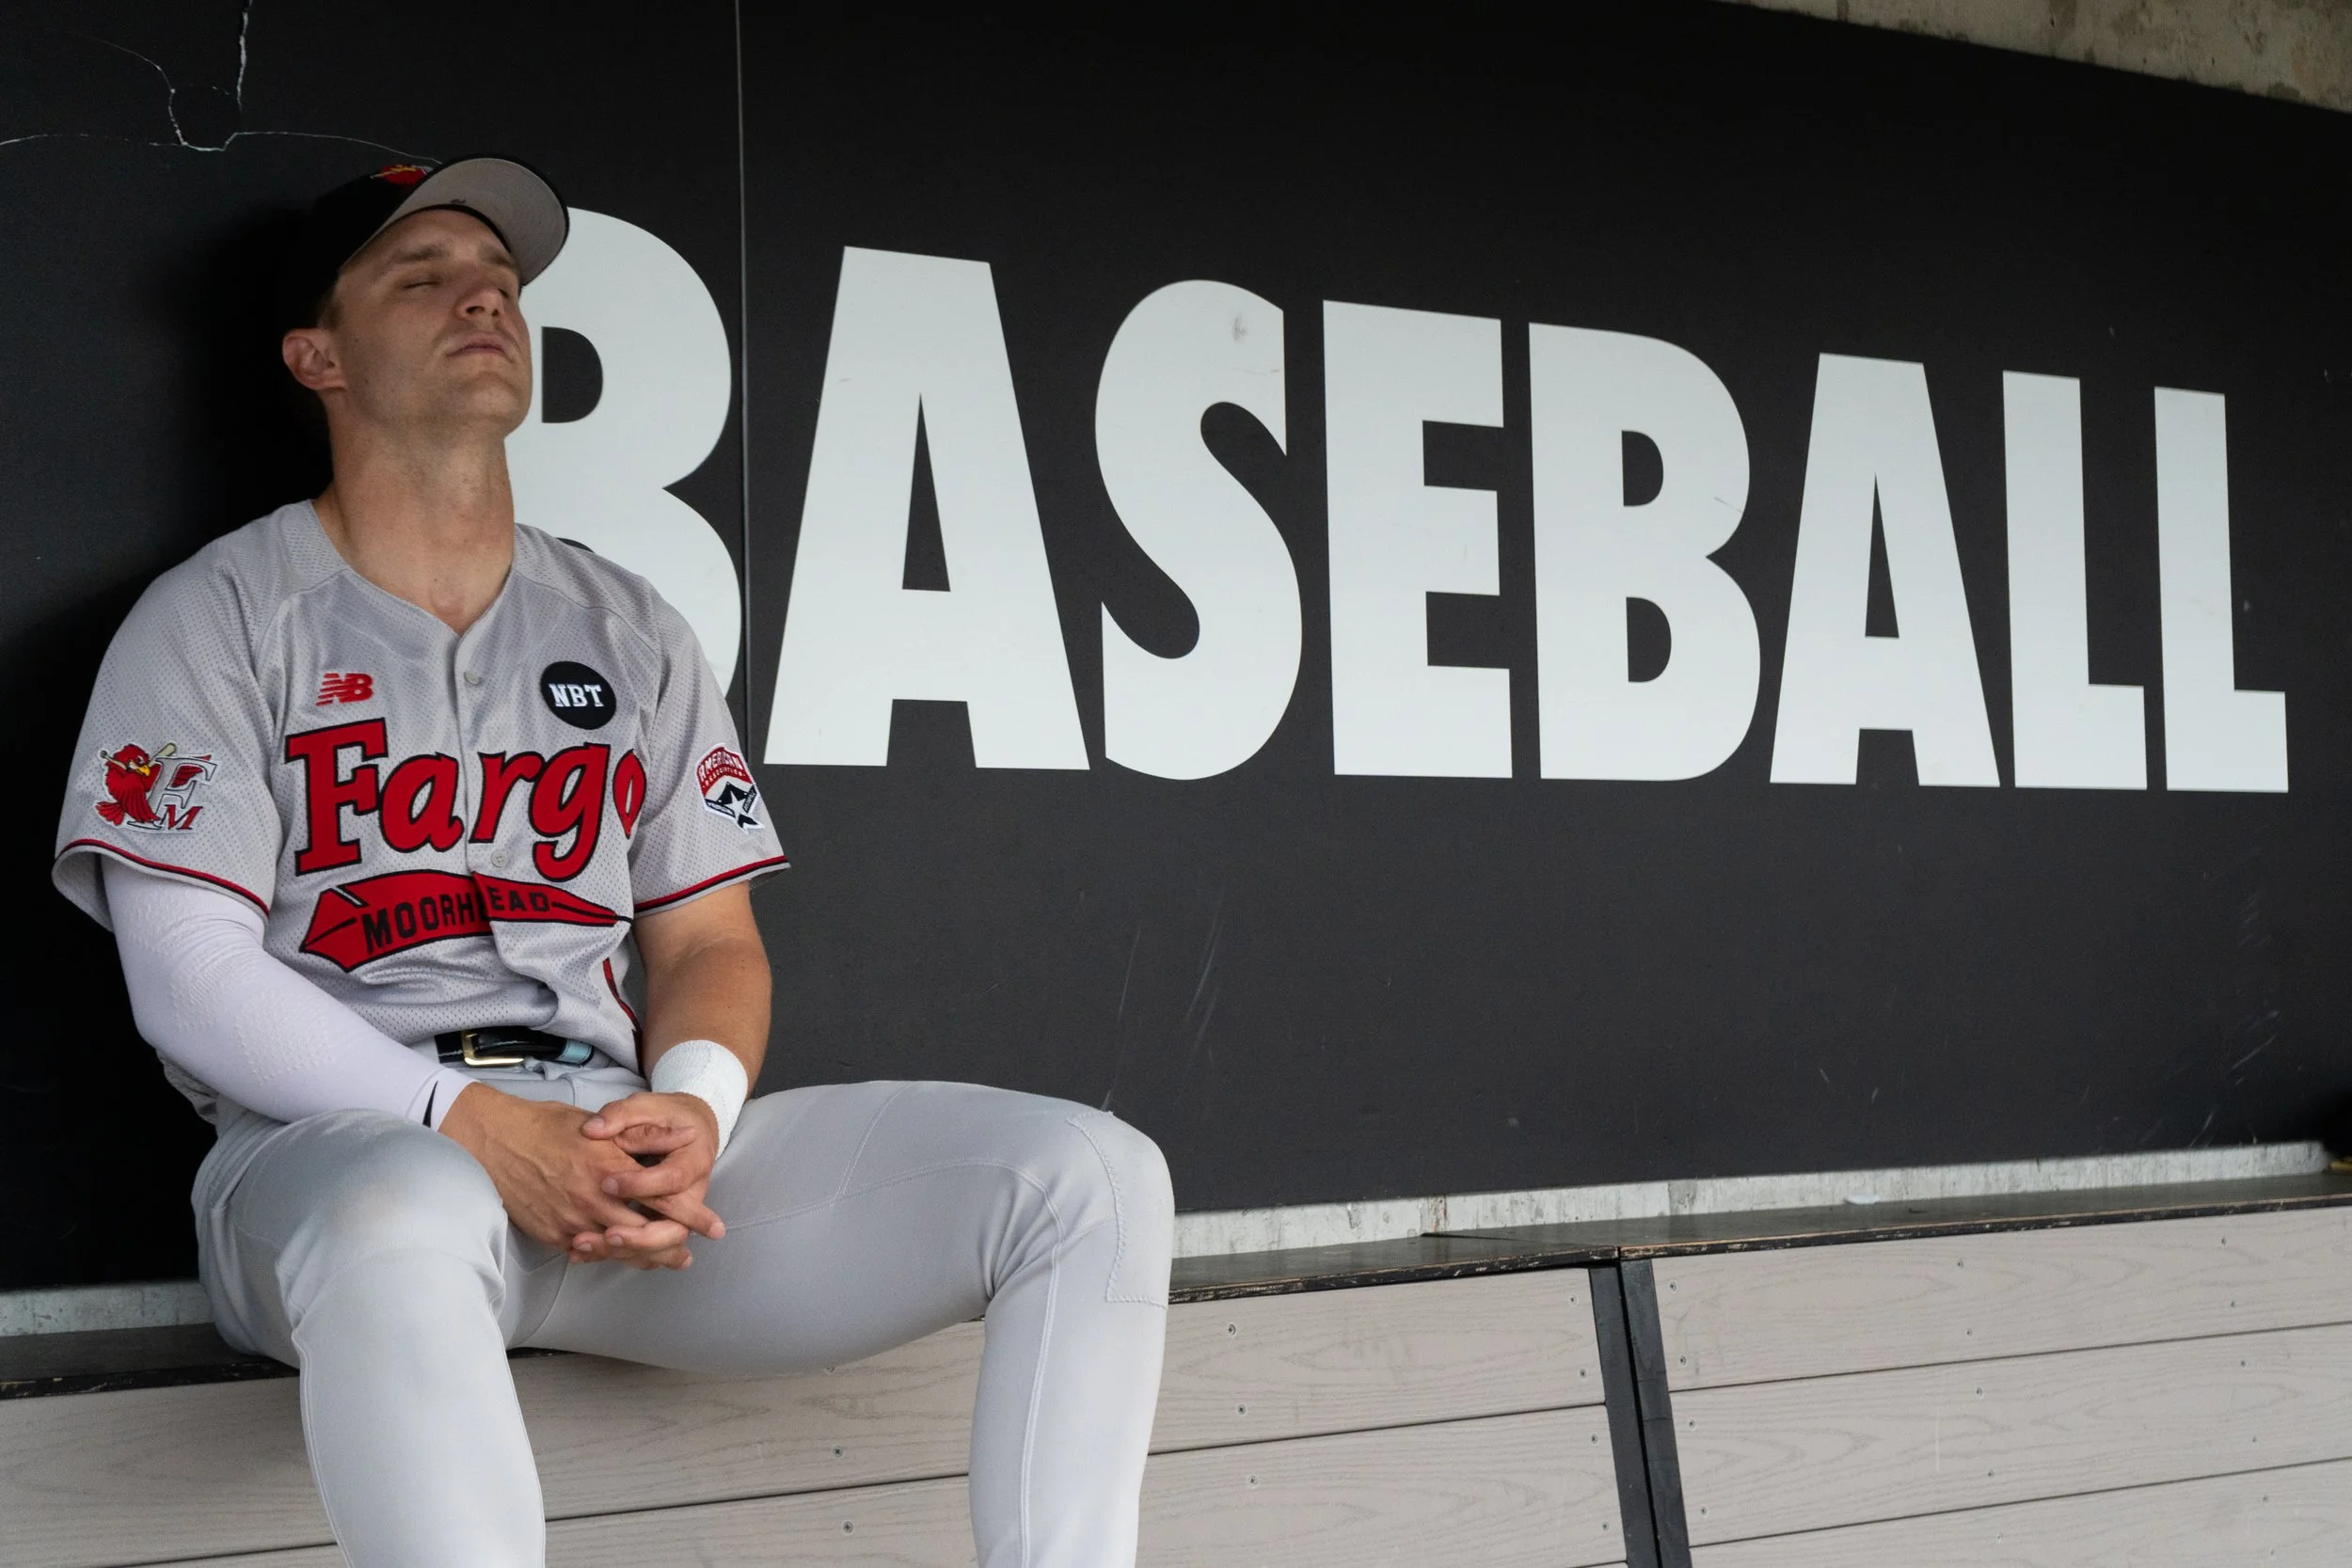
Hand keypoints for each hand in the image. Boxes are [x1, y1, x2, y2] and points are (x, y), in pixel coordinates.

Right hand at [438, 1084, 697, 1269]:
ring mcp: (572, 1221)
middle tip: (686, 1256)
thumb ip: (644, 1137)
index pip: (663, 1199)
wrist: (494, 1141)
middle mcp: (594, 1199)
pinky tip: (616, 1255)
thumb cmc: (547, 1126)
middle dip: (670, 1247)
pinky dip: (604, 1256)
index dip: (692, 1215)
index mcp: (610, 1167)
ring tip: (661, 1262)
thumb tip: (685, 1138)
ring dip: (641, 1257)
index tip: (714, 1228)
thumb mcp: (601, 1125)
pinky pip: (586, 1253)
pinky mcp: (553, 1234)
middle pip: (645, 1235)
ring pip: (617, 1250)